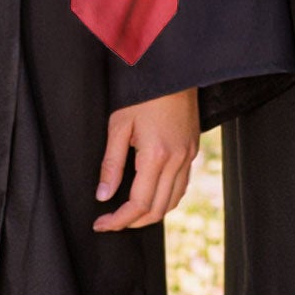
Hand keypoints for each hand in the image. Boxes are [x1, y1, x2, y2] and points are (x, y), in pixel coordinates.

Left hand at [93, 87, 199, 231]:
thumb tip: (103, 195)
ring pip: (173, 201)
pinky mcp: (193, 149)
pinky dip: (166, 198)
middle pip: (157, 209)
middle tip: (111, 221)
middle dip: (133, 222)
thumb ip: (111, 164)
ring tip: (129, 213)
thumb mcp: (119, 125)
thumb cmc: (143, 93)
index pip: (138, 204)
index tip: (101, 223)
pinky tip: (151, 194)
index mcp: (156, 155)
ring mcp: (188, 155)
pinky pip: (182, 185)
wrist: (173, 70)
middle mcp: (177, 159)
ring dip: (151, 213)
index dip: (118, 220)